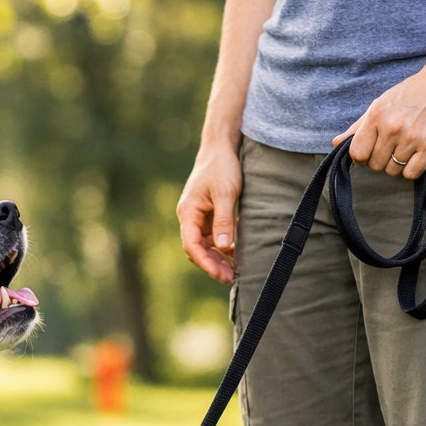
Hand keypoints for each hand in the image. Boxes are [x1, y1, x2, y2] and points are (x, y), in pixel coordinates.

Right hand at [176, 140, 241, 283]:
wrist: (220, 147)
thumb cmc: (221, 167)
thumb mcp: (225, 193)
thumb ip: (224, 220)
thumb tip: (222, 247)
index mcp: (188, 212)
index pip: (192, 245)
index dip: (205, 262)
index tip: (220, 273)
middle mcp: (190, 217)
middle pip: (197, 249)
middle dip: (212, 265)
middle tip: (230, 278)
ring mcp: (199, 217)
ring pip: (206, 245)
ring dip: (218, 259)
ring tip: (234, 272)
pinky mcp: (208, 215)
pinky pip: (213, 237)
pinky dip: (223, 247)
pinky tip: (236, 253)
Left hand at [332, 63, 425, 179]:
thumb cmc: (408, 94)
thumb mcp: (379, 104)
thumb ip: (358, 127)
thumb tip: (335, 143)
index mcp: (377, 116)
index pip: (357, 154)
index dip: (361, 156)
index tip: (369, 151)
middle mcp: (392, 128)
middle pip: (374, 165)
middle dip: (380, 160)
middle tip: (391, 147)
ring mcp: (412, 138)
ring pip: (392, 171)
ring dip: (396, 165)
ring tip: (404, 148)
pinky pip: (411, 174)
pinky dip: (411, 169)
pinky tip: (415, 155)